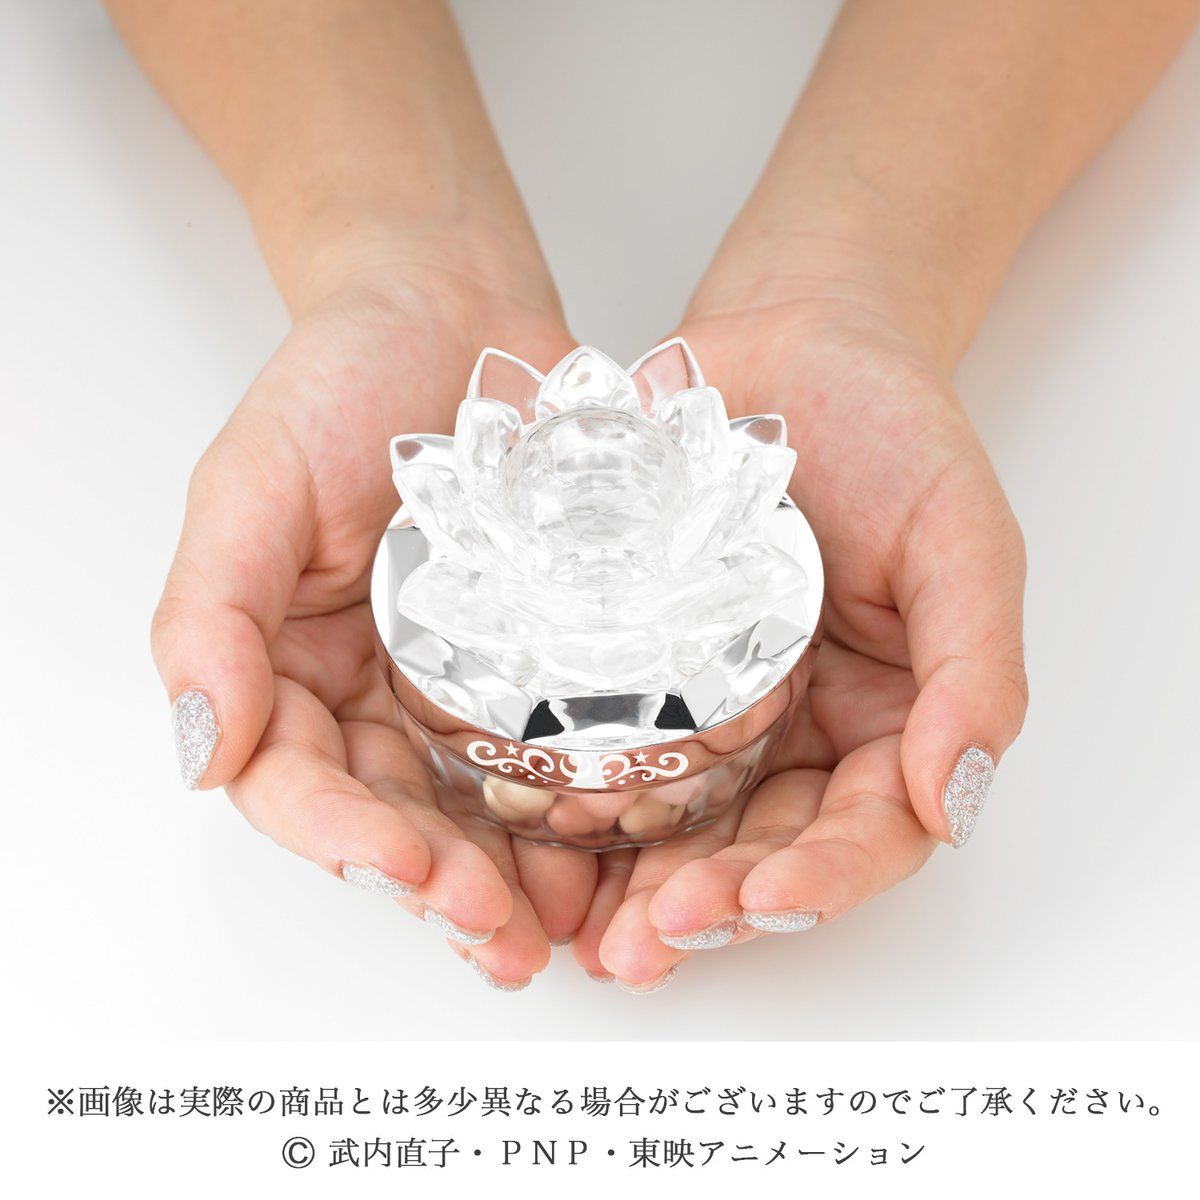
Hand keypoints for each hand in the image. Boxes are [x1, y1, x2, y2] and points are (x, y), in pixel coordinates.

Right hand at [153, 251, 598, 987]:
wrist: (451, 314)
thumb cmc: (339, 382)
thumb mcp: (252, 480)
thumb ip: (211, 611)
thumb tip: (202, 750)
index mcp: (291, 669)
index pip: (299, 786)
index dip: (346, 840)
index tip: (410, 866)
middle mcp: (375, 695)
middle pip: (397, 820)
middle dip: (444, 887)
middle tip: (503, 934)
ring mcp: (463, 685)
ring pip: (480, 808)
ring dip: (518, 876)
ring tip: (568, 923)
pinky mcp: (544, 663)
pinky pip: (560, 749)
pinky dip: (584, 806)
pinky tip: (623, 843)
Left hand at [571, 289, 1027, 987]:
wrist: (789, 347)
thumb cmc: (890, 432)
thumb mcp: (961, 535)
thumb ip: (975, 666)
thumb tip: (957, 797)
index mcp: (884, 720)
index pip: (864, 831)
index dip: (818, 878)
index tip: (761, 896)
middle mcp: (793, 731)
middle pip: (757, 850)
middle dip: (706, 907)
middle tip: (643, 942)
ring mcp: (707, 705)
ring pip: (673, 823)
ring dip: (629, 883)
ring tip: (581, 926)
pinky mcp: (631, 667)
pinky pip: (600, 747)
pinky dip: (570, 799)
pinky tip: (530, 830)